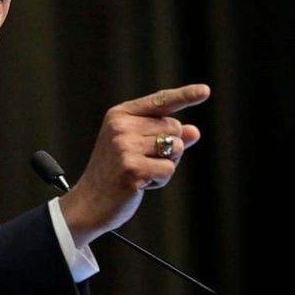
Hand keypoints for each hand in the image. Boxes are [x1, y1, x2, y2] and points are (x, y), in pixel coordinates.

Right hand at [60, 84, 210, 247]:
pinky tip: (139, 184)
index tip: (205, 91)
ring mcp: (125, 147)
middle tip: (142, 161)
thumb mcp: (137, 147)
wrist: (88, 203)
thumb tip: (194, 131)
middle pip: (174, 127)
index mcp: (119, 115)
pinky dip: (160, 179)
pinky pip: (169, 168)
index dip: (185, 95)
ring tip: (141, 172)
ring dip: (165, 164)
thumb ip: (164, 136)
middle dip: (169, 147)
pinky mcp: (132, 169)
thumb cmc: (114, 173)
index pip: (160, 101)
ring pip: (175, 148)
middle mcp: (121, 126)